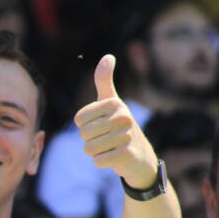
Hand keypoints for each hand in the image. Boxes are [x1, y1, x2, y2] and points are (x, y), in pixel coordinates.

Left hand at [74, 55, 158, 187]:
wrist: (140, 156)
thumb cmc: (119, 126)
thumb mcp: (111, 102)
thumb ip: (104, 80)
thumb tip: (108, 56)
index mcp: (114, 103)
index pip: (79, 119)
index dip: (84, 126)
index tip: (99, 125)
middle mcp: (123, 117)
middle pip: (83, 134)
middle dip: (90, 140)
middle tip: (106, 138)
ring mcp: (127, 136)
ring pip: (89, 149)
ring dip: (95, 152)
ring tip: (110, 147)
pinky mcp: (127, 155)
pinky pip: (98, 161)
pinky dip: (102, 162)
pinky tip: (114, 157)